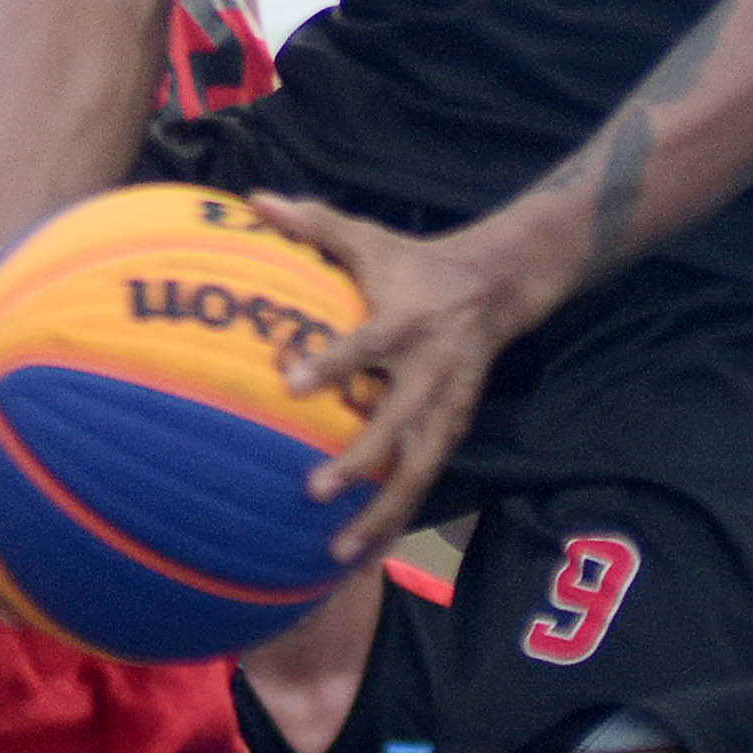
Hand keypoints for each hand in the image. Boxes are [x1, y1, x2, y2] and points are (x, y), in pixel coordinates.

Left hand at [251, 192, 535, 565]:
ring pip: (420, 467)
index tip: (289, 383)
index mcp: (405, 321)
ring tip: (341, 552)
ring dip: (384, 511)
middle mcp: (431, 369)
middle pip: (400, 423)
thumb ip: (313, 222)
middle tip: (312, 490)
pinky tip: (367, 553)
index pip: (365, 345)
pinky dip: (400, 517)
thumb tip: (255, 199)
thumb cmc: (413, 263)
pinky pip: (427, 479)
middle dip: (361, 461)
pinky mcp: (455, 428)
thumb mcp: (369, 237)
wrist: (497, 286)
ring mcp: (448, 405)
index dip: (331, 363)